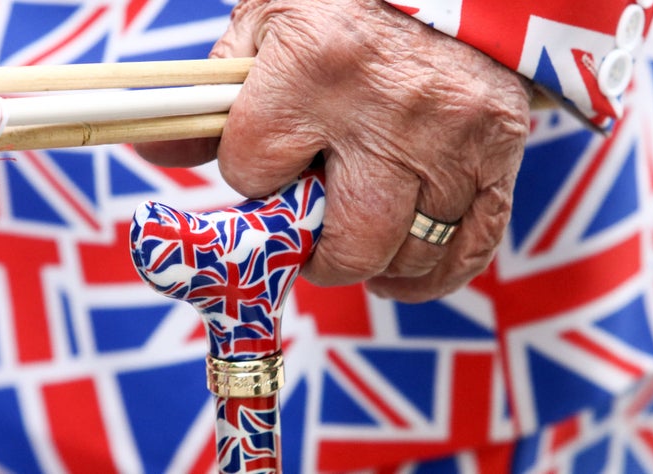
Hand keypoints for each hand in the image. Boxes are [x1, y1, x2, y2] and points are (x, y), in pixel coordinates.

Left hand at [135, 0, 531, 302]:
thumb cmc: (347, 1)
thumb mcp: (268, 24)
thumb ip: (215, 98)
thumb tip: (155, 150)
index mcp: (313, 68)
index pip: (252, 170)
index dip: (250, 175)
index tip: (268, 161)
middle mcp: (388, 113)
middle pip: (345, 243)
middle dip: (316, 254)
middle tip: (309, 239)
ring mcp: (452, 140)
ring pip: (406, 253)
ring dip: (372, 260)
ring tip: (355, 239)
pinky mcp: (498, 154)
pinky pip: (470, 249)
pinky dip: (432, 276)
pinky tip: (401, 272)